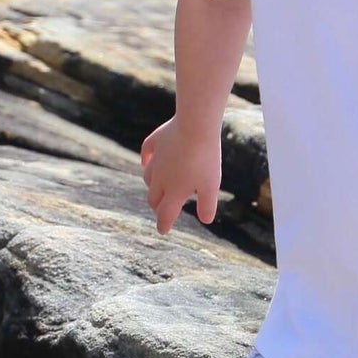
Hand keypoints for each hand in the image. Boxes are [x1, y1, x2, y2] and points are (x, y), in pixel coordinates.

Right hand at [140, 116, 220, 232]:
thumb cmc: (205, 159)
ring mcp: (156, 159)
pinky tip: (147, 161)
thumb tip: (206, 220)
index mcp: (174, 191)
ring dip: (152, 185)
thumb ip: (207, 205)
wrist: (195, 127)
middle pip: (153, 198)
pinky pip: (146, 152)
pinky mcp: (155, 141)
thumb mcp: (211, 186)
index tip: (163, 230)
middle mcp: (160, 178)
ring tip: (159, 187)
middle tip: (162, 209)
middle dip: (157, 206)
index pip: (165, 214)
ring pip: (148, 177)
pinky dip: (146, 159)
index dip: (164, 224)